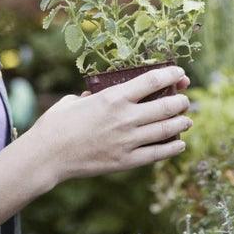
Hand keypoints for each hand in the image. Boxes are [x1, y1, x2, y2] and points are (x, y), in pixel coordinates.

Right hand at [23, 65, 191, 185]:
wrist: (47, 156)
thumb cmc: (56, 124)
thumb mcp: (75, 101)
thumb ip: (93, 96)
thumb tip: (99, 95)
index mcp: (113, 97)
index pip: (153, 80)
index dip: (171, 74)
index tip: (180, 73)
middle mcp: (125, 117)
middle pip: (167, 106)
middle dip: (181, 101)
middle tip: (185, 100)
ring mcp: (128, 140)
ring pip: (166, 129)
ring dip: (181, 123)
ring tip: (187, 121)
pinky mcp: (126, 161)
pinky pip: (157, 154)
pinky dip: (172, 147)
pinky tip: (179, 144)